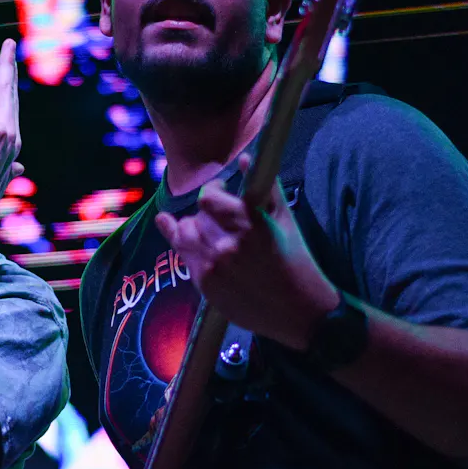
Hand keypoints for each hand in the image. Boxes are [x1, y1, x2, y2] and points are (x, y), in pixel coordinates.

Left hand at [0, 38, 23, 223]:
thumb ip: (8, 165)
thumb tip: (21, 166)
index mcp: (12, 141)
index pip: (10, 103)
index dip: (9, 79)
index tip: (10, 57)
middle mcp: (12, 134)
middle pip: (6, 90)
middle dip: (7, 64)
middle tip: (9, 43)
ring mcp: (1, 132)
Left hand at [154, 154, 338, 350]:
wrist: (298, 310)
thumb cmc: (294, 259)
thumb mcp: (285, 219)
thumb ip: (264, 186)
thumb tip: (244, 158)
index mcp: (251, 221)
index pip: (209, 196)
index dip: (213, 191)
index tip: (221, 191)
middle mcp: (229, 241)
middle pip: (196, 215)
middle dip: (206, 213)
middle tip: (215, 215)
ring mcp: (214, 264)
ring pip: (183, 232)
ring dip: (190, 227)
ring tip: (202, 228)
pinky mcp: (205, 283)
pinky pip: (182, 254)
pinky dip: (181, 242)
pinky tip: (170, 226)